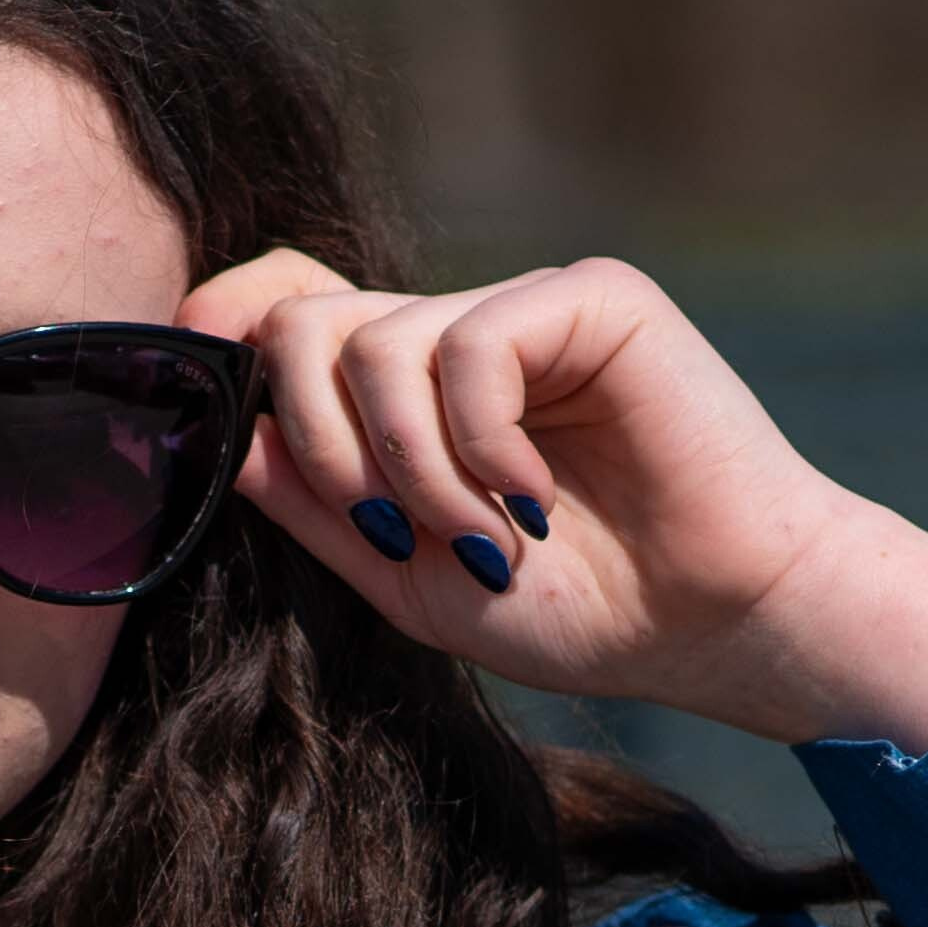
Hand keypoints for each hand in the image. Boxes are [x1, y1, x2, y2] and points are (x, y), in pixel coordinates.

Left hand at [181, 245, 927, 749]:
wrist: (718, 627)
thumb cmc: (584, 614)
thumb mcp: (413, 581)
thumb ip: (318, 509)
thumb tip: (223, 437)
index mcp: (411, 392)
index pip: (285, 310)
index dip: (227, 334)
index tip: (209, 418)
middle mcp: (459, 333)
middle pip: (304, 321)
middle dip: (320, 444)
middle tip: (395, 532)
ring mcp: (523, 308)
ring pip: (377, 342)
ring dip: (409, 468)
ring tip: (483, 540)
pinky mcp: (589, 299)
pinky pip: (469, 346)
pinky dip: (479, 443)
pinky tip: (534, 501)